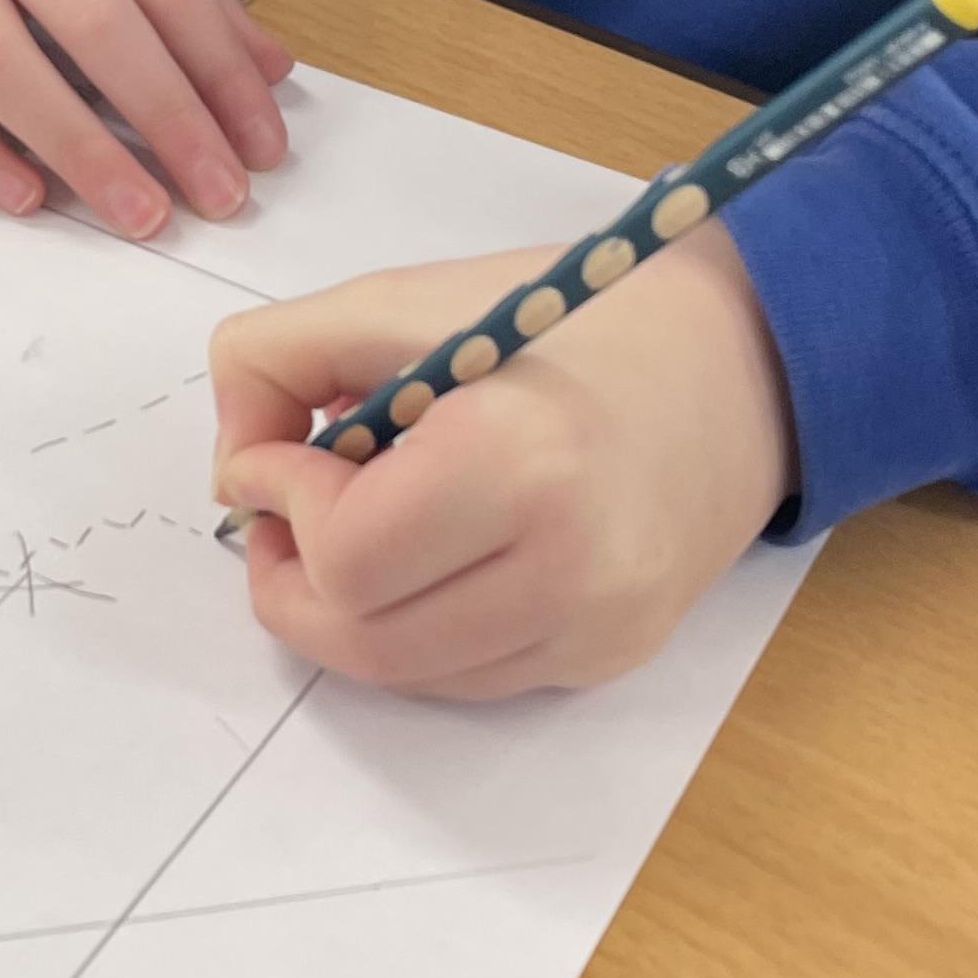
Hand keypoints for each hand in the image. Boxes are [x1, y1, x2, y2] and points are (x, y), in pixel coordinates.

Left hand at [207, 224, 794, 699]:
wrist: (747, 360)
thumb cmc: (575, 316)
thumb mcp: (410, 299)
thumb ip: (280, 359)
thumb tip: (230, 470)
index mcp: (521, 462)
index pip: (345, 558)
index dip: (282, 505)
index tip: (281, 449)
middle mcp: (569, 568)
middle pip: (362, 639)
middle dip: (294, 575)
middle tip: (288, 507)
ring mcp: (597, 629)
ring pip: (407, 675)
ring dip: (347, 611)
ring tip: (355, 524)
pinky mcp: (610, 657)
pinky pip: (468, 678)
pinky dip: (417, 628)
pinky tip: (432, 553)